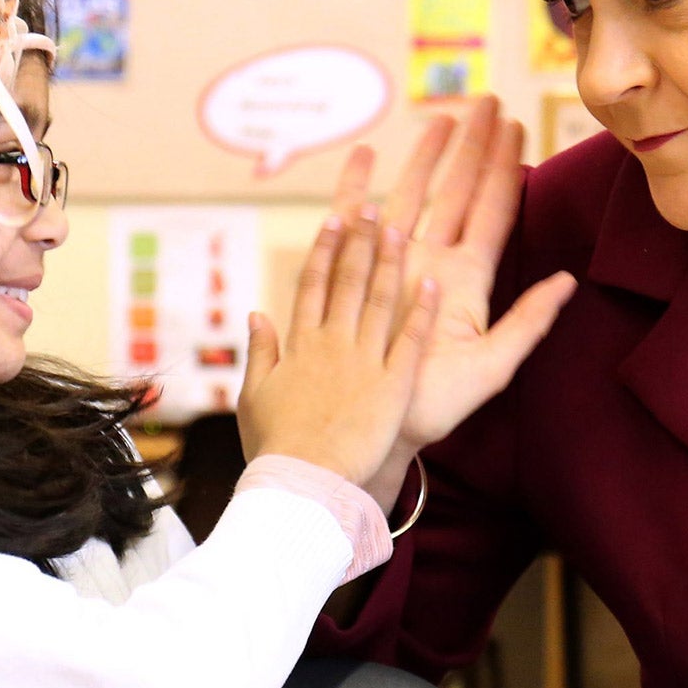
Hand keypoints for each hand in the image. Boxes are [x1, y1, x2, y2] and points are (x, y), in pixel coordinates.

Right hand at [237, 207, 437, 487]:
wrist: (302, 483)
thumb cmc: (275, 448)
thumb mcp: (254, 397)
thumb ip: (260, 352)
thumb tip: (257, 314)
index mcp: (299, 345)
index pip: (313, 285)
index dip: (326, 249)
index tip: (335, 218)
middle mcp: (332, 344)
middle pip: (348, 281)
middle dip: (361, 239)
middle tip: (372, 204)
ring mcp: (363, 362)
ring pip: (380, 299)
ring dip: (390, 260)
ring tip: (400, 227)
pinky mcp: (392, 385)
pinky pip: (410, 339)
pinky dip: (421, 310)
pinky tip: (432, 281)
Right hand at [330, 98, 576, 473]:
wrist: (380, 429)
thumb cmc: (436, 407)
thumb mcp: (493, 366)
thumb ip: (529, 322)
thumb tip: (569, 281)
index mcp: (466, 280)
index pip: (492, 211)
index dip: (506, 168)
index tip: (518, 128)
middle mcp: (432, 263)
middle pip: (457, 190)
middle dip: (473, 147)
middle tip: (488, 101)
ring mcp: (393, 264)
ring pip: (413, 194)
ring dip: (427, 155)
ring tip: (441, 117)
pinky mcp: (357, 272)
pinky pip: (354, 218)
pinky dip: (356, 184)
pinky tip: (362, 154)